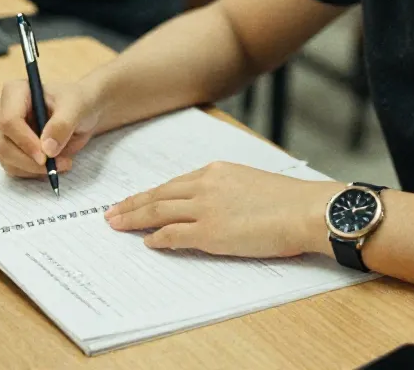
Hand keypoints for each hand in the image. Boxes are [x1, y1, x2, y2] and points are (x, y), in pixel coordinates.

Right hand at [0, 79, 102, 177]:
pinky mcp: (9, 148)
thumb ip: (62, 124)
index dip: (25, 141)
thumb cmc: (77, 101)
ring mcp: (2, 131)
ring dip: (34, 169)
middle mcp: (2, 111)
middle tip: (58, 165)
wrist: (82, 112)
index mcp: (15, 91)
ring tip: (62, 163)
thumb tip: (47, 149)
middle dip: (30, 161)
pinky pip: (13, 167)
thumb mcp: (76, 107)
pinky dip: (32, 172)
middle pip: (4, 144)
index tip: (45, 156)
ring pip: (7, 160)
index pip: (8, 121)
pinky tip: (52, 165)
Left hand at [105, 162, 338, 257]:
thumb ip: (225, 189)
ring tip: (116, 225)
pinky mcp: (209, 232)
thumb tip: (212, 207)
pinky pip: (173, 235)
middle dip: (132, 204)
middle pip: (159, 195)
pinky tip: (146, 242)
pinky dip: (156, 238)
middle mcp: (205, 185)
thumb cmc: (285, 199)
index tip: (136, 199)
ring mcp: (205, 208)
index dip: (151, 193)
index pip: (174, 183)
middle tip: (111, 212)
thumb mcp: (249, 182)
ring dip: (134, 219)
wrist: (302, 209)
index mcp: (216, 170)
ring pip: (158, 212)